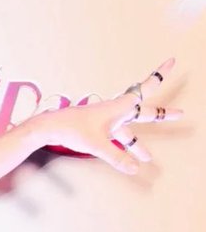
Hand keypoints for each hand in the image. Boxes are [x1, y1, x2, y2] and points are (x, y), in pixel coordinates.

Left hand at [32, 58, 181, 174]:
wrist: (52, 127)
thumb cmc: (74, 130)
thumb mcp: (97, 145)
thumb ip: (117, 158)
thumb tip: (135, 169)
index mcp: (120, 106)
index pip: (145, 88)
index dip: (160, 75)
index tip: (172, 61)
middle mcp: (117, 111)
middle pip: (144, 112)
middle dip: (161, 115)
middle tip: (179, 113)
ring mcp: (108, 121)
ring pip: (129, 130)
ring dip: (138, 143)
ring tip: (147, 157)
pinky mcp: (99, 129)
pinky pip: (117, 138)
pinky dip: (123, 148)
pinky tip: (125, 161)